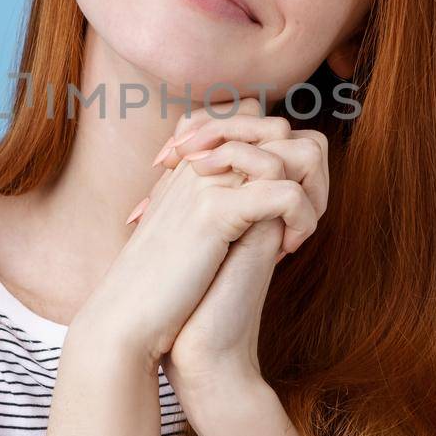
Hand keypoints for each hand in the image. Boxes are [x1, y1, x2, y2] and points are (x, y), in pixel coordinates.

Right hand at [72, 99, 318, 367]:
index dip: (281, 155)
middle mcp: (198, 162)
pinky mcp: (213, 212)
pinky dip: (301, 220)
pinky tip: (286, 252)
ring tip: (294, 236)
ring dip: (310, 193)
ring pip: (289, 150)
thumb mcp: (194, 234)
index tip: (281, 207)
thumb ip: (221, 204)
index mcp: (192, 163)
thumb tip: (259, 198)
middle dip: (306, 171)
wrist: (125, 318)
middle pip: (277, 125)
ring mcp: (205, 182)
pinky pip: (285, 192)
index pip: (251, 116)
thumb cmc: (160, 285)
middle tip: (299, 218)